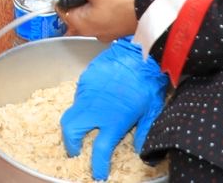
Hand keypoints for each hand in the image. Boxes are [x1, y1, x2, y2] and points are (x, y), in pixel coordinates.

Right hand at [59, 37, 166, 182]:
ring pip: (71, 113)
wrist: (139, 52)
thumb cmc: (148, 82)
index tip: (98, 174)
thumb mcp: (152, 110)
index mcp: (113, 120)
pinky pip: (78, 97)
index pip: (100, 151)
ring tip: (83, 129)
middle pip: (71, 131)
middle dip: (70, 145)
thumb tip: (143, 152)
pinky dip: (82, 106)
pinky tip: (93, 104)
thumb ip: (145, 132)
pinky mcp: (85, 80)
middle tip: (77, 151)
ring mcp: (87, 93)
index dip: (97, 166)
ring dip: (74, 125)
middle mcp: (95, 109)